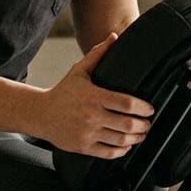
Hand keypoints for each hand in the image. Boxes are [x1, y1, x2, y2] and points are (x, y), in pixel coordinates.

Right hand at [36, 33, 153, 158]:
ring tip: (141, 134)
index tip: (150, 109)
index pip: (126, 103)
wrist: (40, 113)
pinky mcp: (83, 147)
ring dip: (136, 139)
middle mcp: (92, 116)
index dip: (143, 107)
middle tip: (148, 123)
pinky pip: (108, 153)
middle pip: (127, 124)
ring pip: (120, 140)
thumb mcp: (79, 71)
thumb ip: (97, 54)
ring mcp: (87, 133)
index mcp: (94, 96)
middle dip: (143, 125)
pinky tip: (126, 146)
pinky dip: (121, 151)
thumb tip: (114, 36)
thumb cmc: (62, 92)